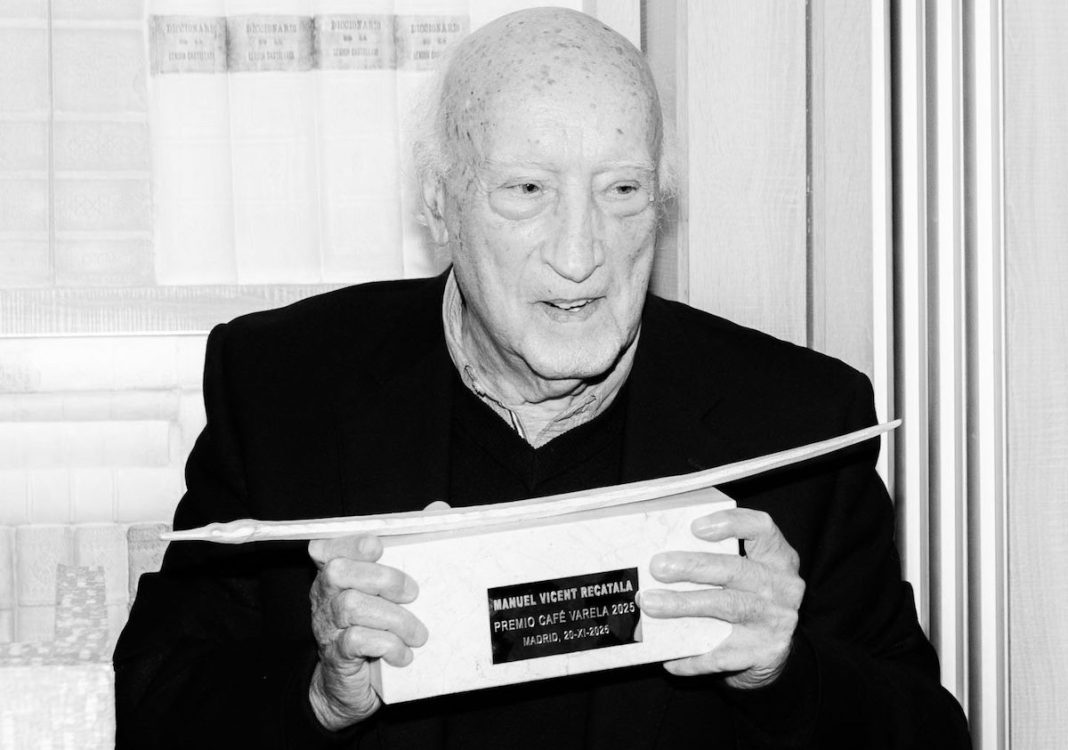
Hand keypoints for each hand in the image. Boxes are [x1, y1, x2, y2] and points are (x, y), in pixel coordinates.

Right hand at [307, 533, 427, 729]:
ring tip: (418, 634)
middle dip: (382, 578)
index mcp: (336, 573)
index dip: (351, 542)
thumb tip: (439, 509)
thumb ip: (410, 545)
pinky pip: (356, 642)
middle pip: (339, 572)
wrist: (351, 685)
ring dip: (395, 618)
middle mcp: (325, 596)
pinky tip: (403, 655)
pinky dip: (387, 645)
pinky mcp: (337, 655)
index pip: (328, 547)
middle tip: (413, 594)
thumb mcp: (391, 586)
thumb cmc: (376, 624)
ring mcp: (327, 626)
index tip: (378, 546)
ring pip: (351, 607)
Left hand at [637, 508, 804, 689]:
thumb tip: (660, 552)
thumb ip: (717, 557)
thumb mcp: (748, 570)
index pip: (762, 528)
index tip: (696, 527)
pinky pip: (721, 654)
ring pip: (726, 607)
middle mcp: (781, 586)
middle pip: (735, 570)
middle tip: (658, 567)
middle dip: (693, 567)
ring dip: (684, 604)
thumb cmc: (750, 598)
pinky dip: (692, 657)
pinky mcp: (764, 652)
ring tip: (651, 603)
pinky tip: (669, 658)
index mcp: (778, 557)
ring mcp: (775, 620)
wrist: (775, 651)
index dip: (731, 524)